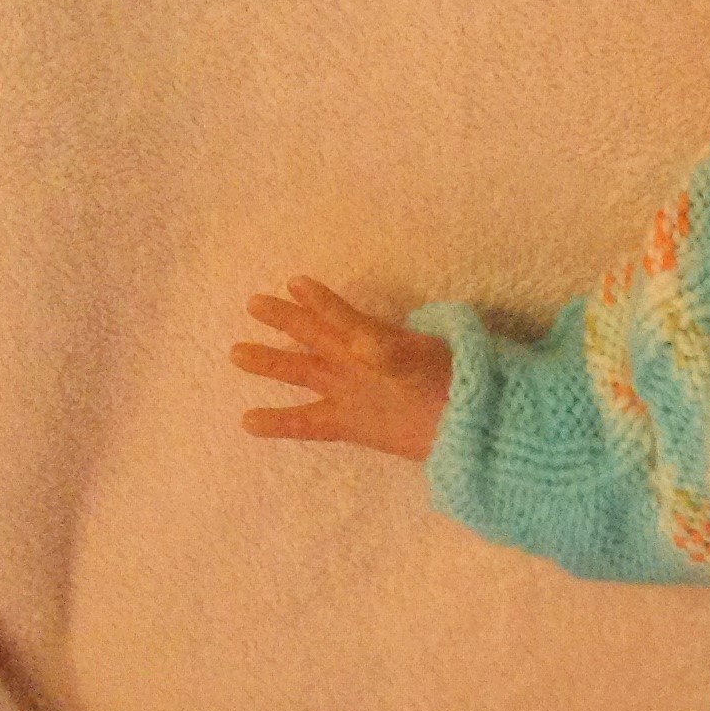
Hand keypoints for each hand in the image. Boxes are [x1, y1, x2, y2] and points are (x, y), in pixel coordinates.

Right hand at [232, 276, 453, 461]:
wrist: (472, 427)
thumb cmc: (451, 386)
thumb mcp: (421, 363)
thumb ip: (389, 352)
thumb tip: (361, 342)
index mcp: (375, 339)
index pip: (341, 316)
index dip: (321, 301)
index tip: (296, 283)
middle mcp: (357, 362)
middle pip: (313, 335)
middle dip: (285, 320)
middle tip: (254, 303)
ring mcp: (351, 393)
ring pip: (302, 373)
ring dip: (271, 363)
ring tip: (237, 352)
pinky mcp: (350, 425)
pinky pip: (306, 423)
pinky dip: (279, 422)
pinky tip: (248, 421)